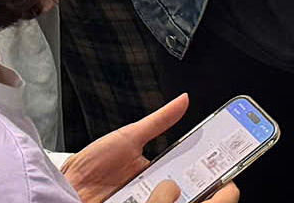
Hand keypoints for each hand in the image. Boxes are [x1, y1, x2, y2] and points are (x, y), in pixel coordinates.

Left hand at [64, 94, 235, 202]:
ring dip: (175, 198)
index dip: (217, 176)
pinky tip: (152, 198)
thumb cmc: (92, 165)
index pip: (198, 178)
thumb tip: (183, 100)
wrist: (62, 187)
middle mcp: (158, 198)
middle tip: (215, 186)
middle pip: (193, 197)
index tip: (230, 171)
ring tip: (168, 188)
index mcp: (162, 177)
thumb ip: (159, 122)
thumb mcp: (128, 139)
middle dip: (212, 194)